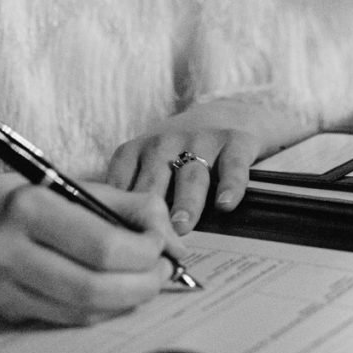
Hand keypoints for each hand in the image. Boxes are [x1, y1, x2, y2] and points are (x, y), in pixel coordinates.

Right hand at [0, 174, 184, 325]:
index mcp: (27, 208)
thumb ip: (124, 206)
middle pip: (95, 286)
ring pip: (83, 310)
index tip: (160, 245)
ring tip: (143, 282)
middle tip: (162, 272)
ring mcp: (0, 288)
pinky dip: (98, 308)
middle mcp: (7, 251)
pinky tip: (112, 292)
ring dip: (126, 301)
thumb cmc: (13, 196)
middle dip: (142, 283)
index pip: (104, 245)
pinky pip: (64, 317)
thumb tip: (172, 237)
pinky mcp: (0, 310)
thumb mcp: (65, 184)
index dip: (145, 251)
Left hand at [107, 97, 299, 231]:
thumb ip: (133, 195)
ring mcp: (200, 141)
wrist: (225, 112)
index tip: (118, 236)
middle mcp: (165, 143)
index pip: (121, 181)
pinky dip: (230, 185)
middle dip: (150, 208)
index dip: (119, 209)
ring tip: (182, 226)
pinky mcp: (234, 142)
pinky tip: (225, 204)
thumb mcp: (147, 164)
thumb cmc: (178, 153)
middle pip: (154, 180)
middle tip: (150, 237)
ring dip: (185, 202)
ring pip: (190, 176)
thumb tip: (118, 240)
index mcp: (137, 150)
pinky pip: (232, 166)